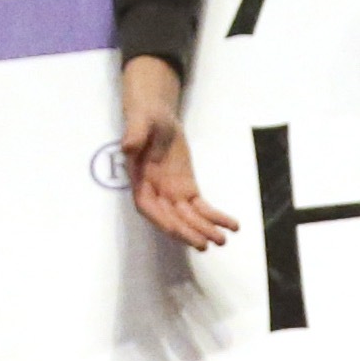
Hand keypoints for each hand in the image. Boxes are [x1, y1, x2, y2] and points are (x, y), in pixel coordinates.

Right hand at [115, 54, 234, 252]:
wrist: (157, 116)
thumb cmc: (145, 117)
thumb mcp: (139, 121)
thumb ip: (133, 134)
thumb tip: (127, 147)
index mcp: (139, 180)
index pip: (148, 207)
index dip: (162, 220)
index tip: (177, 231)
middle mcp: (155, 193)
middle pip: (171, 217)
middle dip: (187, 231)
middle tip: (206, 243)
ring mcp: (172, 194)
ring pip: (188, 218)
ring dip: (204, 229)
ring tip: (223, 240)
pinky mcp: (187, 190)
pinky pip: (201, 208)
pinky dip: (215, 217)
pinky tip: (232, 225)